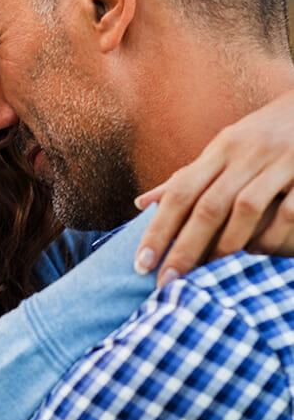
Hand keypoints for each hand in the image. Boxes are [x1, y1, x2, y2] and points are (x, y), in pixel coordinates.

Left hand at [133, 89, 293, 286]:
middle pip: (208, 205)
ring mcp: (282, 161)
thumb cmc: (264, 135)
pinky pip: (289, 211)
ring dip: (225, 245)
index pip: (180, 193)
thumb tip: (141, 204)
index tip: (140, 265)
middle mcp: (247, 153)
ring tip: (208, 275)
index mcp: (221, 148)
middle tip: (167, 283)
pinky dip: (270, 236)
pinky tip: (255, 255)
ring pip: (246, 208)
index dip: (158, 230)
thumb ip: (187, 179)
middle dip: (184, 248)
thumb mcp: (224, 149)